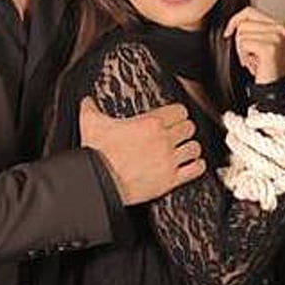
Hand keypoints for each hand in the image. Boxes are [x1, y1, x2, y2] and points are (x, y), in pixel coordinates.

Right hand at [79, 97, 203, 205]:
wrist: (98, 182)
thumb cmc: (96, 155)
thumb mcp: (91, 123)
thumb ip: (91, 108)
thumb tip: (87, 101)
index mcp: (150, 123)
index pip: (180, 111)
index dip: (178, 113)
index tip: (174, 116)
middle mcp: (164, 140)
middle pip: (189, 127)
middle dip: (184, 129)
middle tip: (178, 133)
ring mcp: (169, 160)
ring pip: (194, 148)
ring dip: (190, 148)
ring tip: (184, 149)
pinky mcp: (170, 179)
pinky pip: (195, 170)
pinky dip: (196, 166)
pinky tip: (192, 165)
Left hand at [223, 6, 284, 83]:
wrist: (273, 89)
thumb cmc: (265, 69)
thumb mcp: (258, 43)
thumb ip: (250, 28)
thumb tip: (233, 22)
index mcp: (278, 25)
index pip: (249, 11)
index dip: (235, 21)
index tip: (229, 32)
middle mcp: (280, 28)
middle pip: (243, 22)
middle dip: (239, 40)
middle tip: (250, 55)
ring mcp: (276, 37)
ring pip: (242, 33)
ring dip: (242, 50)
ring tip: (253, 59)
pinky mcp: (270, 48)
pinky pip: (244, 44)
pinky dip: (244, 56)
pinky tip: (253, 64)